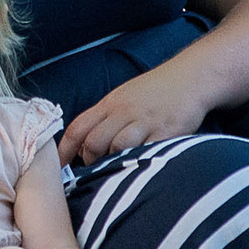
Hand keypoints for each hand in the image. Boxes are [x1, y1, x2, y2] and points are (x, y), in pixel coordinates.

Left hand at [58, 66, 211, 164]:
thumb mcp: (123, 98)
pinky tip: (139, 168)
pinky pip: (148, 151)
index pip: (78, 127)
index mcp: (110, 103)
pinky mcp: (168, 132)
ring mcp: (146, 122)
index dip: (63, 150)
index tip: (57, 167)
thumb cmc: (154, 91)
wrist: (191, 77)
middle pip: (94, 141)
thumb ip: (104, 120)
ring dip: (113, 163)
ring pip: (118, 147)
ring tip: (117, 171)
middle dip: (89, 161)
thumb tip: (81, 148)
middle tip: (95, 171)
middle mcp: (124, 112)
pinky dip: (139, 162)